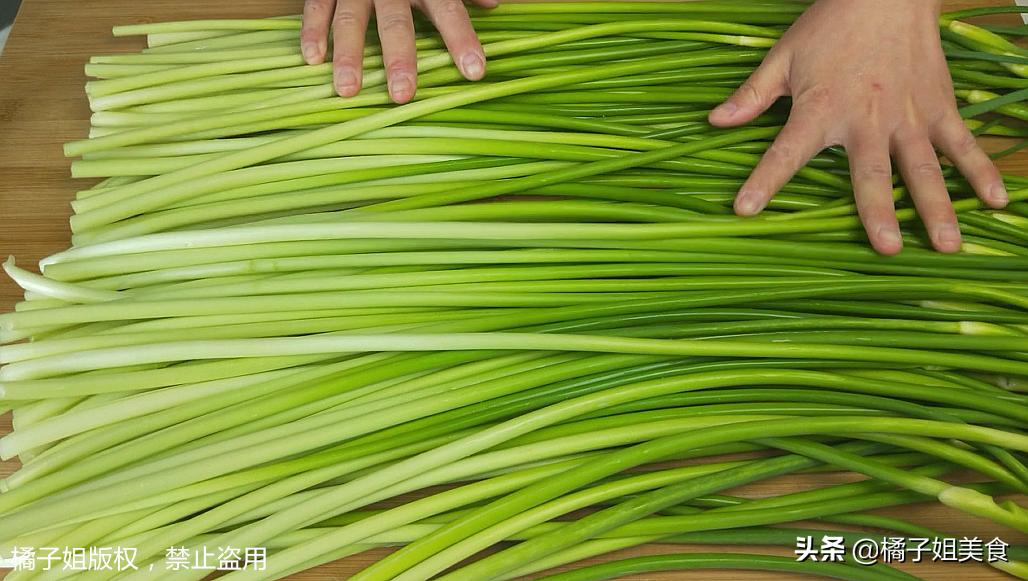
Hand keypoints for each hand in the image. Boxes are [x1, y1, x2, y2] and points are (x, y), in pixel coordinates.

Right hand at [301, 0, 495, 103]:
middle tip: (402, 93)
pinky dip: (312, 31)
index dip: (461, 39)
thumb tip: (494, 5)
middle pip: (396, 22)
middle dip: (399, 57)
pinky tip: (314, 59)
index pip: (449, 11)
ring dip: (349, 54)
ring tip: (348, 90)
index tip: (475, 71)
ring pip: (350, 19)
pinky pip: (317, 6)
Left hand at [709, 0, 1007, 254]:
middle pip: (872, 173)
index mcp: (820, 109)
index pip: (785, 151)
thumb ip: (751, 95)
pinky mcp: (940, 107)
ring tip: (948, 245)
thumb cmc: (830, 26)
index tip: (745, 208)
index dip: (764, 180)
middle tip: (888, 249)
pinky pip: (963, 144)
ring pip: (924, 167)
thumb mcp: (782, 57)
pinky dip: (982, 171)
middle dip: (879, 211)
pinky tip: (997, 202)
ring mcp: (909, 115)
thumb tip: (713, 121)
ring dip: (938, 206)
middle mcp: (867, 119)